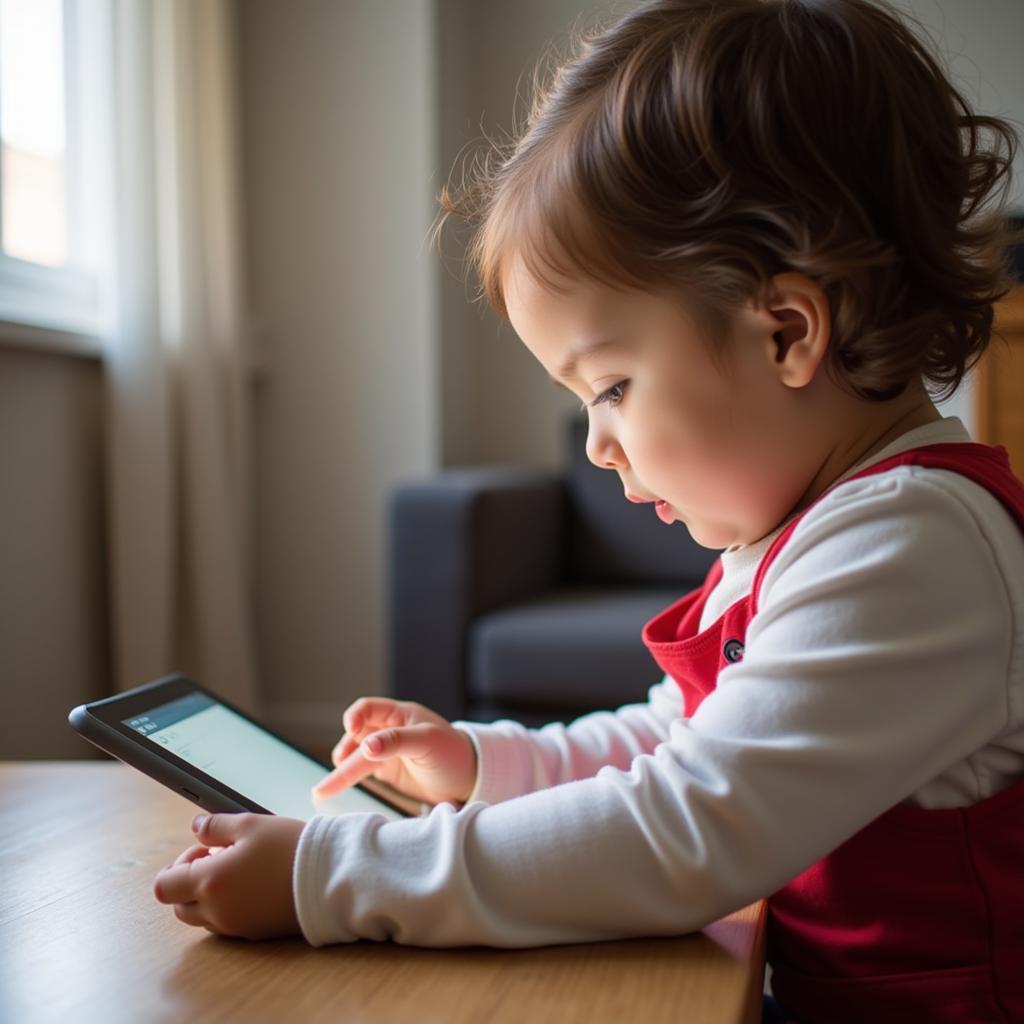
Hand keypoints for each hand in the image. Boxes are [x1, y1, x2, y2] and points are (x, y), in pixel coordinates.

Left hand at [153, 812, 304, 940]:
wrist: (328, 878)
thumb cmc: (289, 847)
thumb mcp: (250, 824)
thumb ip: (216, 825)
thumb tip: (196, 826)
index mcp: (209, 882)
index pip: (164, 886)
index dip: (178, 865)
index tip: (204, 850)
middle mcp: (216, 910)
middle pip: (179, 906)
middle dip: (190, 882)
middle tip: (220, 860)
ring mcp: (235, 926)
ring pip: (201, 917)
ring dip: (208, 896)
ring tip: (240, 872)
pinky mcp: (253, 933)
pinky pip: (226, 924)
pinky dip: (228, 907)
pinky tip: (254, 886)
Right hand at [312, 697, 477, 805]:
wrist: (468, 778)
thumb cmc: (453, 752)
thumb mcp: (428, 741)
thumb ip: (397, 741)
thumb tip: (365, 745)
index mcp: (400, 715)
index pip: (368, 709)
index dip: (356, 717)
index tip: (351, 730)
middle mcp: (389, 730)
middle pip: (357, 737)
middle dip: (344, 752)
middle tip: (334, 770)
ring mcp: (386, 750)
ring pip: (356, 757)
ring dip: (342, 770)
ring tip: (325, 789)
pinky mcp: (386, 769)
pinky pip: (362, 771)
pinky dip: (349, 778)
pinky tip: (336, 786)